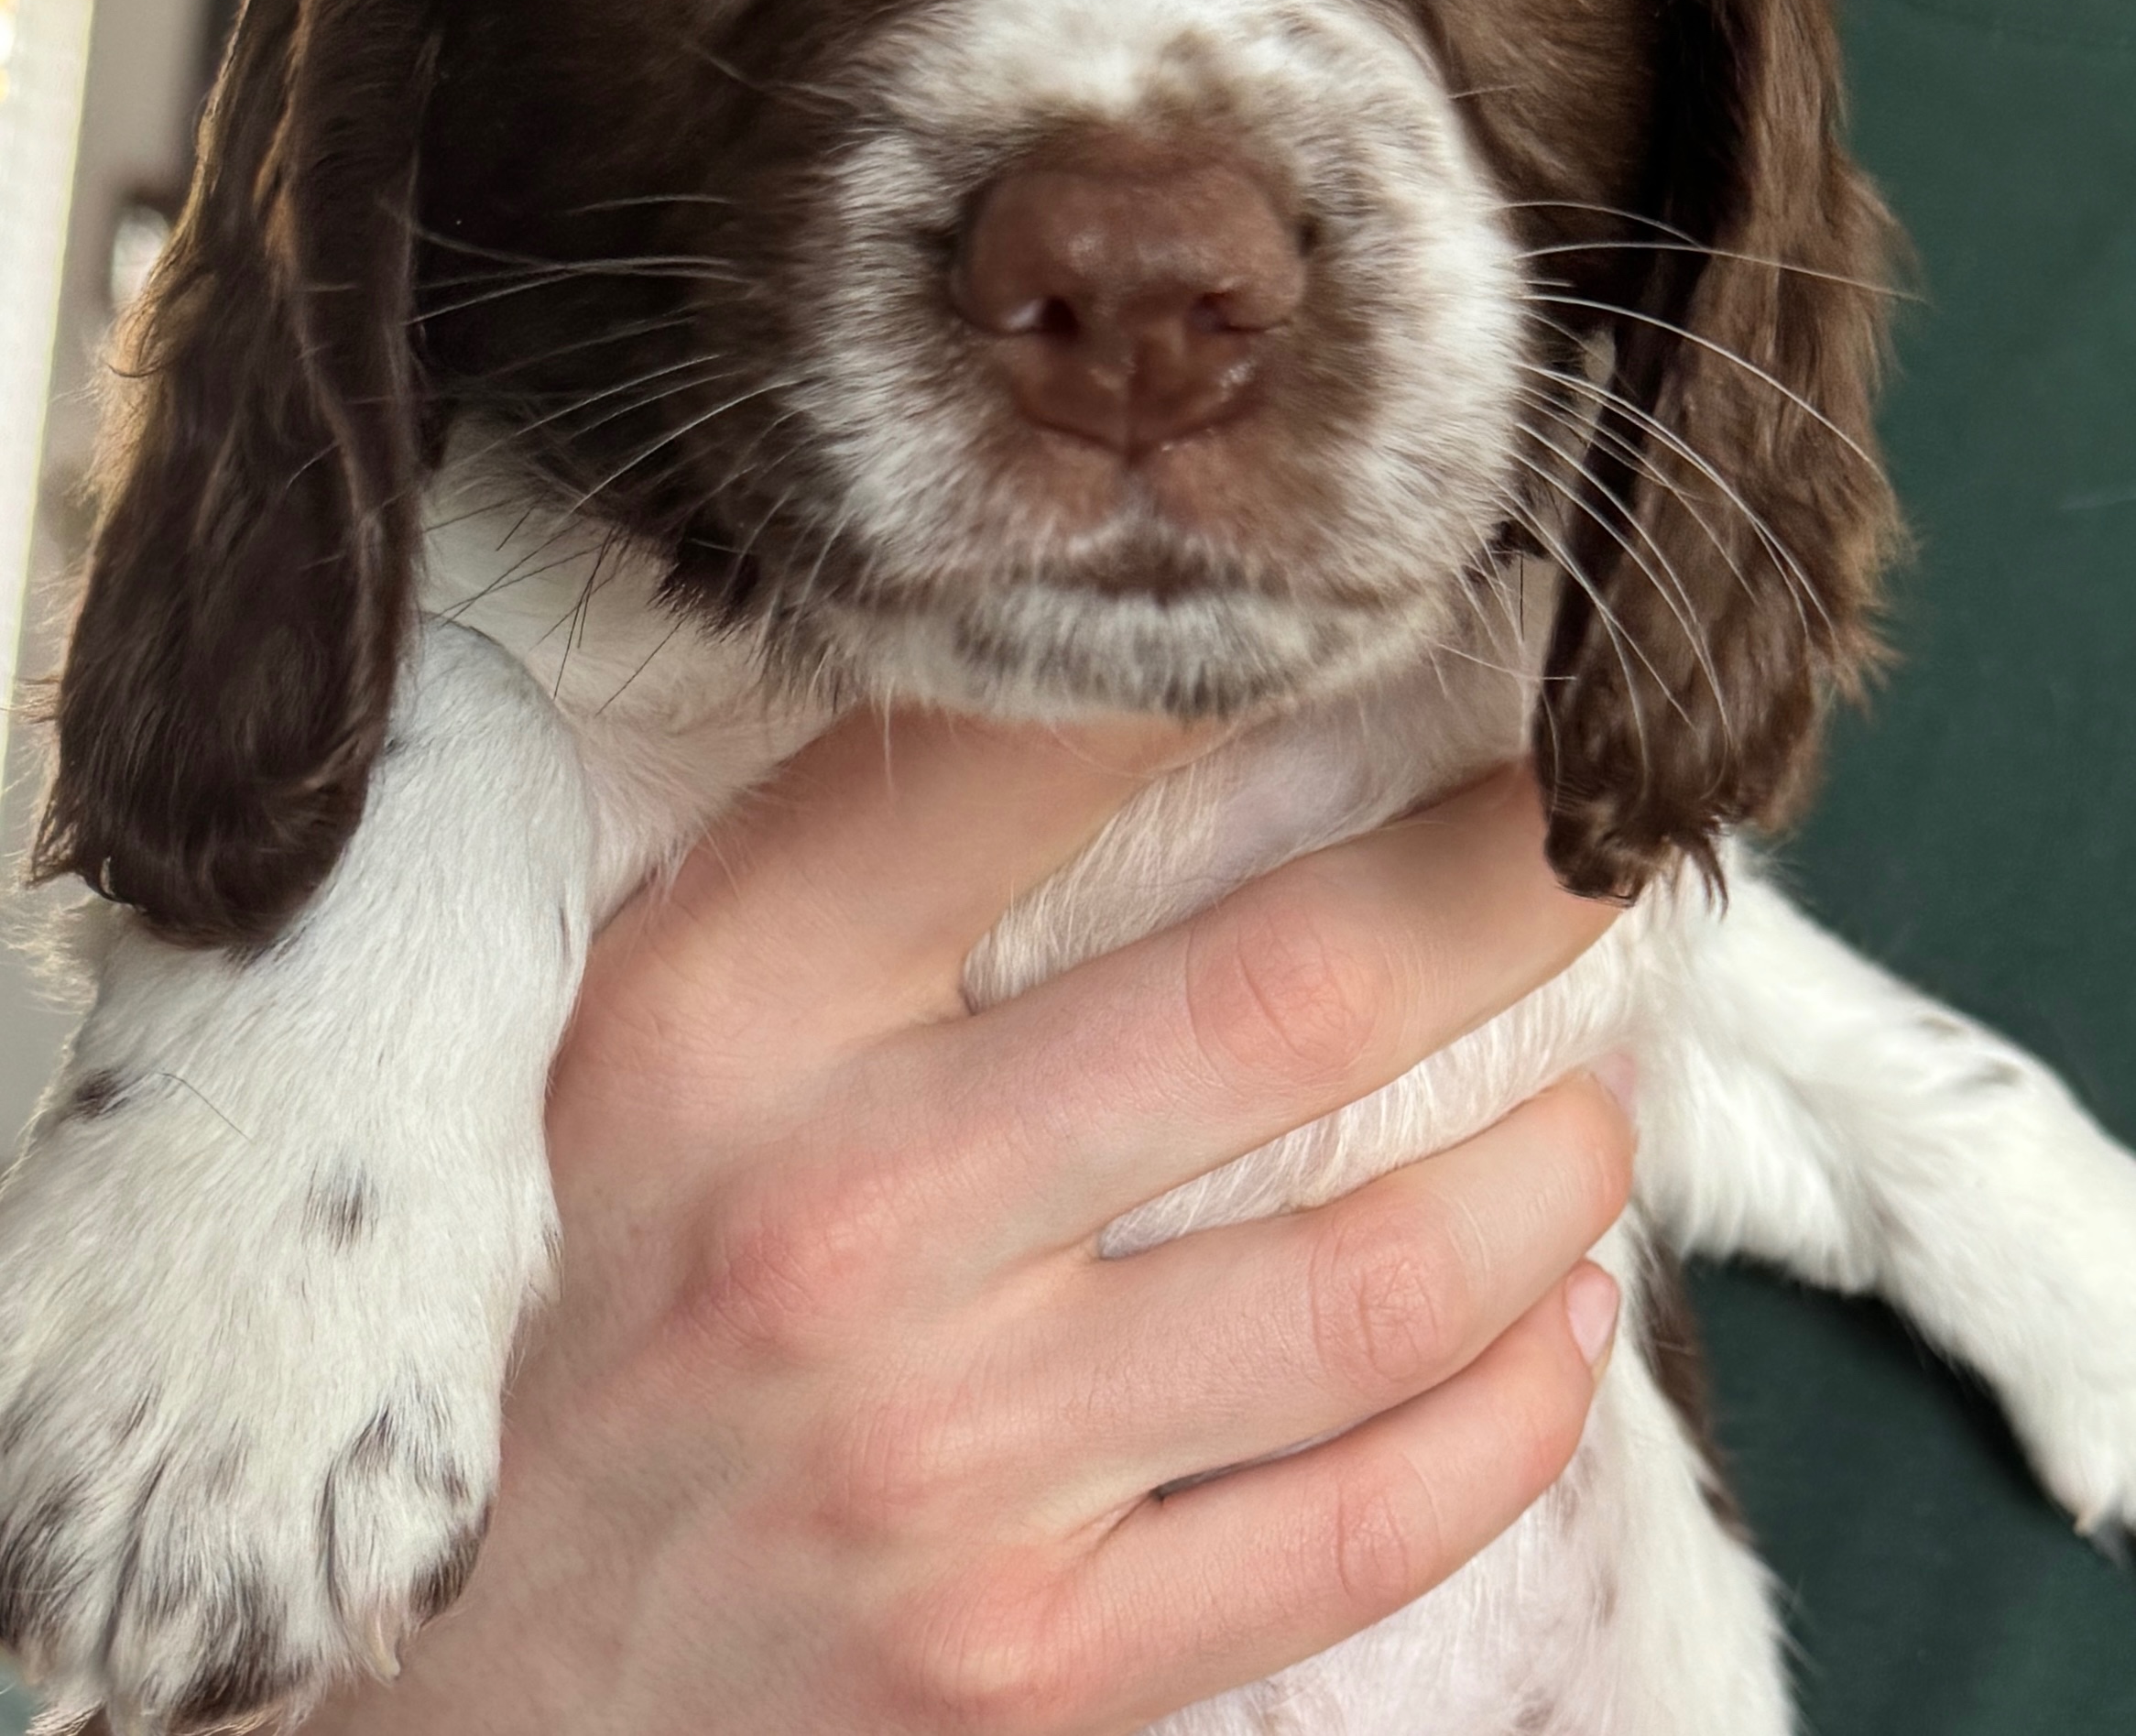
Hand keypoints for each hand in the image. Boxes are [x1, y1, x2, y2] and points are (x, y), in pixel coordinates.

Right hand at [309, 723, 1626, 1734]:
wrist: (429, 1680)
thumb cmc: (567, 1276)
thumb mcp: (625, 1016)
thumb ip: (838, 864)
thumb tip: (1144, 692)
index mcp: (722, 1010)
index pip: (1037, 756)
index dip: (1259, 653)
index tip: (1402, 609)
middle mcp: (840, 1222)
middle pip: (1287, 1000)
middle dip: (1512, 884)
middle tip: (1611, 819)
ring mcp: (946, 1465)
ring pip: (1376, 1278)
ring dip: (1552, 1157)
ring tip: (1593, 1092)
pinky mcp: (1029, 1673)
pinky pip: (1361, 1531)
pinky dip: (1516, 1406)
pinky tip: (1556, 1319)